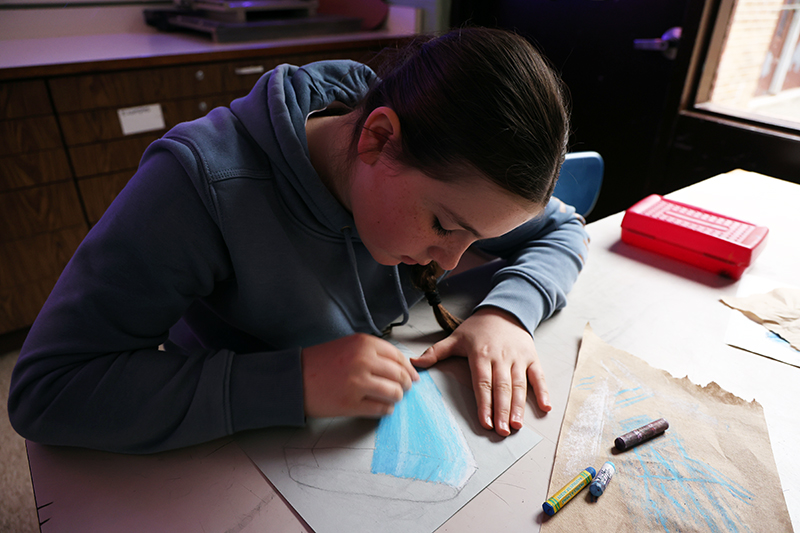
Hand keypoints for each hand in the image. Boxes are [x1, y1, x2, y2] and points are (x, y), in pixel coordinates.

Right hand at [302, 333, 419, 417]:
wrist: (294, 378)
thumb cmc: (320, 362)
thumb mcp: (348, 346)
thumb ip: (374, 353)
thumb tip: (404, 367)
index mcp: (364, 344)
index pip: (399, 357)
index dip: (409, 369)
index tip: (412, 376)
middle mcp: (363, 360)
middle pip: (400, 376)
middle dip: (405, 385)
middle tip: (403, 390)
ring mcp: (358, 383)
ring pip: (394, 393)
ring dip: (396, 398)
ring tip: (390, 399)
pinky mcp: (351, 403)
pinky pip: (381, 409)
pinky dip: (385, 410)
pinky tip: (380, 407)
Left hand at [410, 307, 549, 435]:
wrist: (506, 309)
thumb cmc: (479, 327)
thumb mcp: (456, 337)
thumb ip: (437, 352)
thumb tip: (414, 363)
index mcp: (481, 354)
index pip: (482, 383)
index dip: (484, 403)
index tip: (485, 422)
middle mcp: (501, 358)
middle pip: (502, 388)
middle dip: (501, 411)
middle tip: (502, 431)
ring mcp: (518, 358)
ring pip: (520, 385)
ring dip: (519, 406)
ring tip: (517, 425)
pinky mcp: (532, 358)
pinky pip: (539, 376)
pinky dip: (543, 391)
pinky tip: (545, 407)